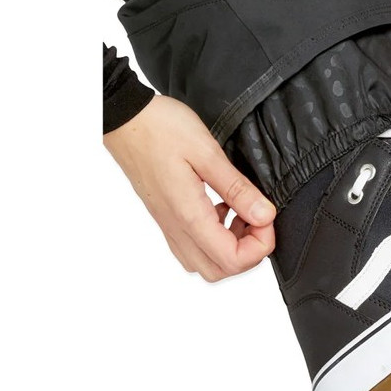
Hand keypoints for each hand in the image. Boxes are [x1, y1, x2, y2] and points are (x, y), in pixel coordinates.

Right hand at [104, 96, 275, 281]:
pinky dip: (213, 237)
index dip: (260, 244)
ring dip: (230, 246)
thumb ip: (237, 188)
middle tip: (257, 218)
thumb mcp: (207, 152)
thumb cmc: (160, 129)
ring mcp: (168, 225)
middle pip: (219, 270)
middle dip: (248, 252)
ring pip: (204, 263)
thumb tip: (265, 215)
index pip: (232, 260)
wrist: (124, 120)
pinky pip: (192, 246)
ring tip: (240, 212)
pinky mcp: (165, 217)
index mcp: (189, 215)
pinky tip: (221, 207)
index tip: (266, 215)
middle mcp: (176, 228)